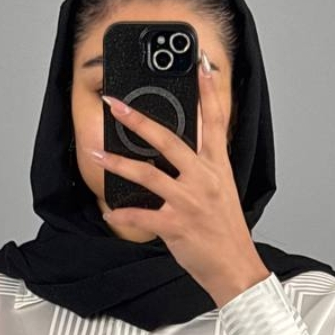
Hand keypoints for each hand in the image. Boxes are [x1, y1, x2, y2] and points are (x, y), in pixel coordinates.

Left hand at [91, 51, 269, 305]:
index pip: (215, 121)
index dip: (208, 92)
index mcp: (218, 168)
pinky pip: (141, 216)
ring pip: (148, 174)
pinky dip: (122, 215)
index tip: (199, 65)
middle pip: (169, 140)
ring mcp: (189, 202)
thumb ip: (206, 168)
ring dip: (119, 163)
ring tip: (98, 154)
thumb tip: (189, 149)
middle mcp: (203, 180)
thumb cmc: (227, 232)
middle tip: (116, 105)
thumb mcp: (224, 192)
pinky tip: (110, 213)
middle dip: (139, 120)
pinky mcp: (176, 225)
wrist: (236, 268)